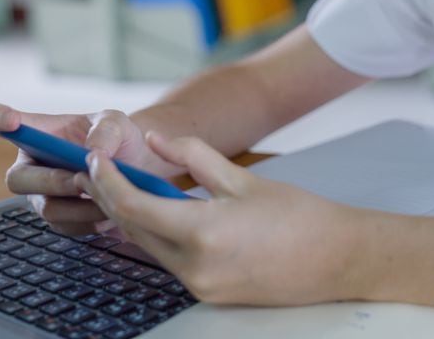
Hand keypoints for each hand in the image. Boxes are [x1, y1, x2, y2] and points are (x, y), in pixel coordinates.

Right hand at [0, 103, 179, 233]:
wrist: (140, 173)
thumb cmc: (120, 142)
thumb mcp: (118, 124)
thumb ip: (107, 130)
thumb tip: (93, 153)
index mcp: (38, 133)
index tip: (11, 122)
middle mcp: (32, 166)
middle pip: (17, 180)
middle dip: (52, 181)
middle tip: (82, 179)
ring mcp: (43, 195)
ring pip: (47, 208)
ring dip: (79, 205)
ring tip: (108, 195)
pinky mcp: (60, 219)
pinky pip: (67, 226)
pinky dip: (91, 220)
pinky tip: (111, 210)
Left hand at [76, 132, 362, 305]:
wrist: (338, 258)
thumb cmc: (299, 215)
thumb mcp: (243, 178)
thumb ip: (194, 156)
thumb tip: (157, 140)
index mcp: (203, 232)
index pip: (134, 206)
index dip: (108, 182)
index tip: (95, 162)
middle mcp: (195, 267)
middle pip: (134, 230)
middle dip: (112, 198)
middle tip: (97, 171)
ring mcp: (201, 286)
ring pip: (149, 248)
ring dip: (134, 219)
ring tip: (124, 188)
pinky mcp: (209, 294)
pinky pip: (171, 262)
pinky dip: (158, 237)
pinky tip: (159, 216)